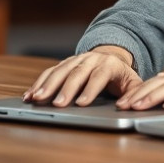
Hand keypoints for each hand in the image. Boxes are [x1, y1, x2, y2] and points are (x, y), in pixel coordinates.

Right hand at [23, 46, 141, 107]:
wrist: (111, 56)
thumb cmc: (121, 76)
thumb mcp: (133, 82)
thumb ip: (133, 93)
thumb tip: (126, 106)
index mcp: (109, 63)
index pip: (99, 76)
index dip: (90, 90)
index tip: (81, 103)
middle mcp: (90, 59)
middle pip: (76, 73)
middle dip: (65, 89)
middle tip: (57, 105)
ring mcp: (76, 60)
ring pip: (60, 71)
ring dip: (47, 85)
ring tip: (37, 99)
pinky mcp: (64, 64)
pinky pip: (49, 72)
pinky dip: (38, 83)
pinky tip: (30, 95)